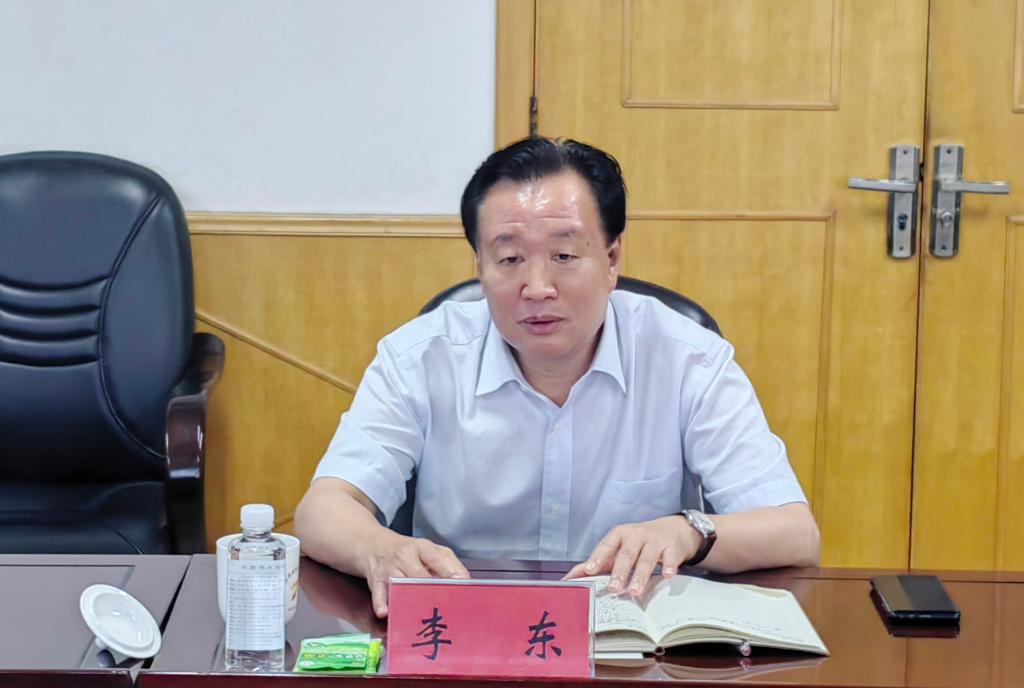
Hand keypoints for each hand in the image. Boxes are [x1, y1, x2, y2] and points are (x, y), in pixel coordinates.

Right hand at [358, 531, 469, 617]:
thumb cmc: (405, 551)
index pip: (437, 558)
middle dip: (431, 590)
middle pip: (419, 574)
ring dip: (410, 598)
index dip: (449, 572)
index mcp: (422, 547)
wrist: (372, 544)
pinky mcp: (375, 579)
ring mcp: (389, 568)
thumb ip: (447, 563)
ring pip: (400, 584)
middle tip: (444, 606)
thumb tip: (464, 581)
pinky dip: (381, 603)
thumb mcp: (427, 550)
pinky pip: (379, 592)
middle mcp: (405, 556)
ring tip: (421, 613)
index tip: (460, 585)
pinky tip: (385, 611)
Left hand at [563, 515, 699, 596]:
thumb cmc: (638, 542)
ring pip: (646, 559)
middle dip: (619, 572)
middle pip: (626, 554)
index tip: (589, 570)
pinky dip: (668, 567)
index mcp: (618, 535)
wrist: (672, 529)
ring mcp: (654, 541)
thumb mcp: (618, 547)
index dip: (597, 558)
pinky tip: (666, 576)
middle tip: (613, 588)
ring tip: (635, 591)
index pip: (606, 546)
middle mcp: (635, 535)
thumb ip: (596, 562)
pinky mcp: (671, 547)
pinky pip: (670, 557)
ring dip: (640, 576)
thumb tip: (570, 578)